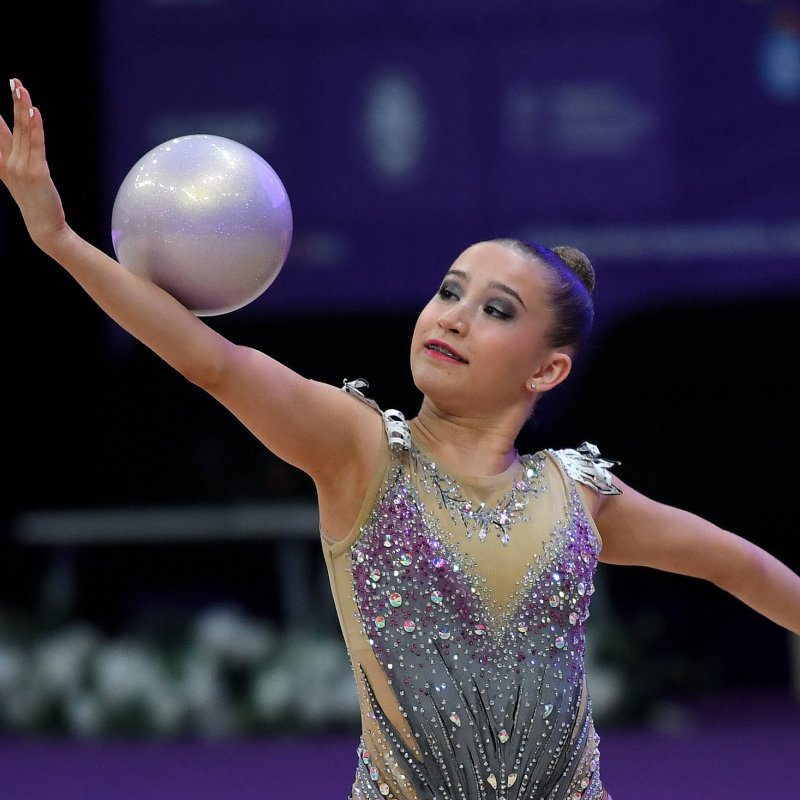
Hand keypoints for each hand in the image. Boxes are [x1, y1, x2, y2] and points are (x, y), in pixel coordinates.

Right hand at [0, 79, 69, 254]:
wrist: (44, 227)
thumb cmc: (35, 202)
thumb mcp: (19, 178)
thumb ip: (13, 156)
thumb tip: (16, 138)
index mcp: (1, 162)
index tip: (3, 90)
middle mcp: (8, 162)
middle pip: (6, 125)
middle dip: (9, 101)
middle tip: (11, 79)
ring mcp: (21, 167)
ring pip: (22, 130)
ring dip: (21, 106)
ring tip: (19, 86)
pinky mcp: (37, 172)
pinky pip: (36, 144)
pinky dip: (35, 126)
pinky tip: (33, 110)